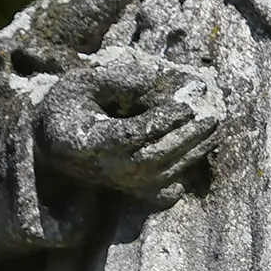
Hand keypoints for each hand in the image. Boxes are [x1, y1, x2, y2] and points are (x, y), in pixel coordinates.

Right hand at [36, 46, 224, 199]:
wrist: (55, 145)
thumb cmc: (71, 107)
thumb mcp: (84, 83)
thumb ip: (120, 80)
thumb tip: (162, 79)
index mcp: (91, 142)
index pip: (132, 135)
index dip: (161, 121)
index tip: (187, 106)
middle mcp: (108, 169)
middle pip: (155, 157)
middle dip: (187, 138)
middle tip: (212, 117)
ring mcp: (123, 184)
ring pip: (166, 173)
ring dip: (195, 152)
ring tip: (216, 129)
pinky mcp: (134, 191)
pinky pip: (167, 190)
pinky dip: (187, 173)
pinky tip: (202, 149)